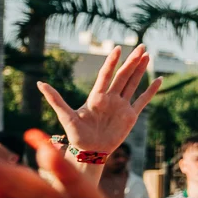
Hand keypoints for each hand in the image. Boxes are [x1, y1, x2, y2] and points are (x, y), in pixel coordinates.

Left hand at [37, 43, 161, 157]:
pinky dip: (151, 90)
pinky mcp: (131, 116)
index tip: (117, 48)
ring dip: (140, 70)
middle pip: (123, 75)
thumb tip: (40, 84)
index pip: (106, 75)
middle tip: (141, 46)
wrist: (90, 151)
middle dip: (132, 61)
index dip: (111, 62)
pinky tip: (158, 80)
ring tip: (147, 56)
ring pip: (133, 84)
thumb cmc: (76, 135)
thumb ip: (55, 99)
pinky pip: (143, 100)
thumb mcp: (65, 116)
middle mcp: (110, 98)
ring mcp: (121, 106)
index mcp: (96, 96)